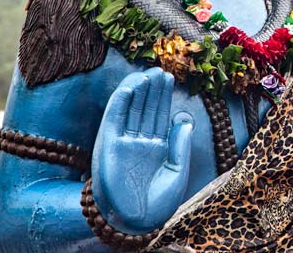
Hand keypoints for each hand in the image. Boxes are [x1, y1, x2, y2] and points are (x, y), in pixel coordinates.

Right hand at [92, 68, 193, 233]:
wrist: (137, 222)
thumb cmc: (158, 204)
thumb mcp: (177, 172)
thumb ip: (181, 146)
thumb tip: (184, 119)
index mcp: (156, 148)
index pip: (160, 116)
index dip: (163, 97)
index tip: (169, 78)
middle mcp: (139, 143)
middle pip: (146, 109)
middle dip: (152, 90)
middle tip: (160, 69)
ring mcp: (123, 143)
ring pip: (131, 110)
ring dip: (137, 91)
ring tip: (147, 73)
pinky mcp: (108, 147)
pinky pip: (114, 120)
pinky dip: (120, 103)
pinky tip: (129, 88)